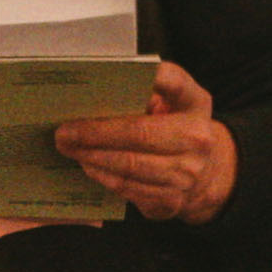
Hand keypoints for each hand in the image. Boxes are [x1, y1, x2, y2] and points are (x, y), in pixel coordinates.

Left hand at [54, 60, 235, 223]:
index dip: (151, 76)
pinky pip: (129, 188)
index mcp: (196, 103)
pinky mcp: (172, 200)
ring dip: (93, 156)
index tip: (115, 70)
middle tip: (64, 131)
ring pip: (129, 165)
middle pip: (140, 133)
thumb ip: (150, 93)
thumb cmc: (177, 129)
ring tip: (69, 148)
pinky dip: (103, 175)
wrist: (207, 175)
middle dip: (96, 132)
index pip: (175, 83)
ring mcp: (187, 173)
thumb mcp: (175, 104)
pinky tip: (87, 165)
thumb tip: (97, 94)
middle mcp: (198, 138)